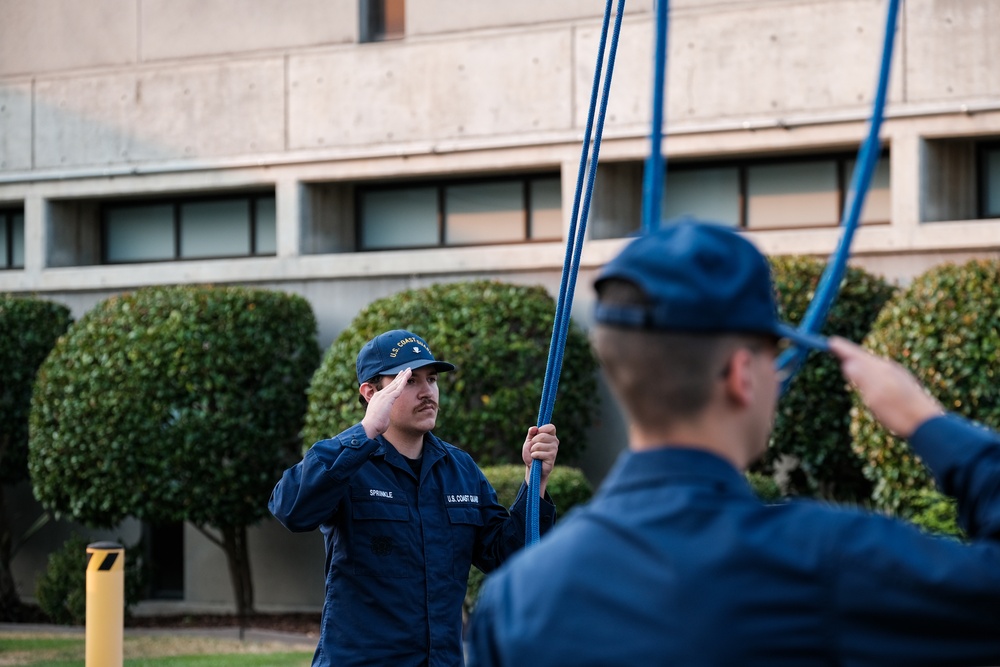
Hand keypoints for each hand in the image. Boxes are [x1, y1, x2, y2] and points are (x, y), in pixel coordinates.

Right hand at [361, 368, 410, 438]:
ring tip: (409, 370)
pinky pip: (398, 388)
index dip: (395, 382)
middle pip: (392, 383)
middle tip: (405, 370)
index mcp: (377, 398)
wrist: (370, 426)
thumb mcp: (380, 417)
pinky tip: (407, 377)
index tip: (400, 378)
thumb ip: (384, 414)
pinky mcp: (388, 398)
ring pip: (396, 384)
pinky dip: (403, 382)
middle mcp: (380, 394)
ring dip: (403, 376)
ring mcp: (384, 395)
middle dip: (400, 376)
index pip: (388, 388)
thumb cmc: (375, 425)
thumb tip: (385, 419)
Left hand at [522, 424, 558, 495]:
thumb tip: (534, 428)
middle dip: (533, 442)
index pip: (551, 427)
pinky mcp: (552, 457)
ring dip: (533, 450)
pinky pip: (539, 453)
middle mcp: (554, 441)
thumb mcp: (529, 442)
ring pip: (539, 445)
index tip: (537, 433)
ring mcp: (554, 449)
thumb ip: (531, 433)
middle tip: (533, 448)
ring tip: (535, 454)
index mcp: (550, 435)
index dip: (543, 429)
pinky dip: (534, 455)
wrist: (533, 468)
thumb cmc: (532, 453)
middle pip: (542, 436)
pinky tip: (536, 459)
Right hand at [828, 337, 943, 437]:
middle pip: (864, 358)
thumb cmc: (899, 411)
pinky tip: (869, 381)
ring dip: (860, 364)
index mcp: (881, 369)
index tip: (830, 341)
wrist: (927, 424)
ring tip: (849, 362)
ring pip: (873, 367)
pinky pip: (880, 375)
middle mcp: (889, 369)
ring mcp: (897, 377)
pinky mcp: (902, 386)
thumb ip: (862, 378)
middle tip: (836, 348)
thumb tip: (848, 363)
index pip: (857, 354)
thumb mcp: (875, 395)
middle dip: (850, 354)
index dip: (843, 349)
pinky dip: (869, 373)